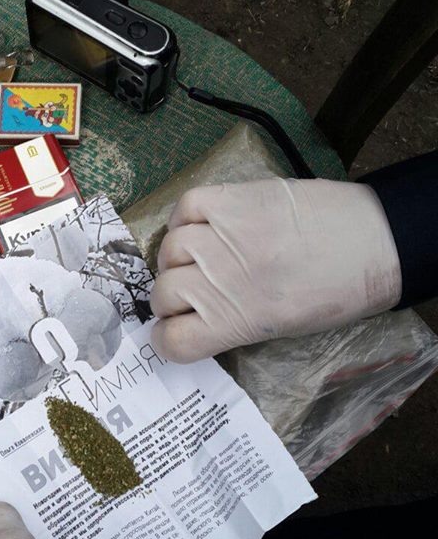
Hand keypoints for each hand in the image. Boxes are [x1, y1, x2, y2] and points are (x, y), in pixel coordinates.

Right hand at [150, 178, 400, 362]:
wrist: (375, 243)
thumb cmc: (336, 296)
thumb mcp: (281, 329)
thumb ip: (231, 325)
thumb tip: (194, 320)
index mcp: (238, 322)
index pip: (173, 340)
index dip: (168, 339)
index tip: (175, 331)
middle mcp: (224, 279)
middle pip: (163, 293)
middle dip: (170, 300)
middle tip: (189, 294)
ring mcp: (226, 234)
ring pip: (169, 249)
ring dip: (176, 259)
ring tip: (197, 258)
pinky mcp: (236, 198)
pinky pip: (186, 206)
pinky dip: (185, 219)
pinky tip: (200, 227)